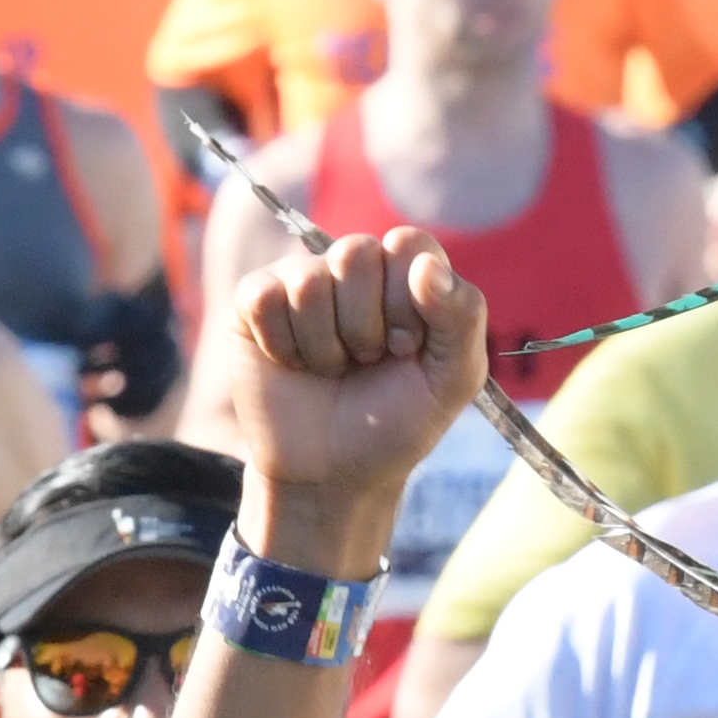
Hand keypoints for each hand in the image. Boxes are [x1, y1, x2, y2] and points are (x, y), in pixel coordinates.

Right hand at [197, 227, 494, 562]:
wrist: (334, 474)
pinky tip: (292, 364)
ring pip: (308, 281)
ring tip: (331, 369)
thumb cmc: (397, 422)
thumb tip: (427, 266)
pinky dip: (283, 346)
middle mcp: (352, 268)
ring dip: (324, 345)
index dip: (408, 299)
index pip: (408, 244)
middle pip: (354, 253)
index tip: (407, 347)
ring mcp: (301, 280)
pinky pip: (264, 298)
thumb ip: (463, 317)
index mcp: (406, 275)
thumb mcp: (453, 379)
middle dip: (364, 326)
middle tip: (366, 361)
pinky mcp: (254, 302)